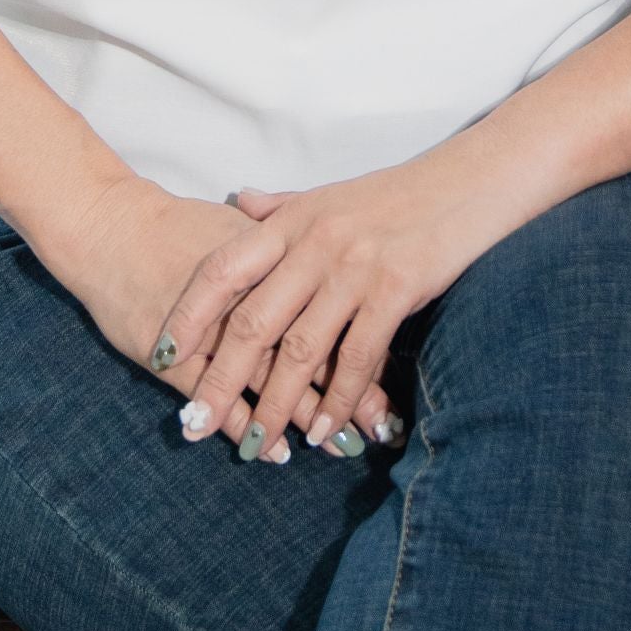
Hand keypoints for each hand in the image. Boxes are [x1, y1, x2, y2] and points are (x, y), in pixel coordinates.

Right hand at [55, 172, 394, 462]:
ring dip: (300, 414)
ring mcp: (211, 325)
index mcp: (271, 256)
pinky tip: (269, 453)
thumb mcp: (243, 233)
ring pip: (266, 375)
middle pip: (306, 344)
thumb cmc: (181, 232)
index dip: (360, 343)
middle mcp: (248, 292)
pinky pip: (218, 395)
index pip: (327, 306)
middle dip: (342, 388)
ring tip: (336, 446)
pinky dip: (244, 422)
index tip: (390, 376)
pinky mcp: (175, 353)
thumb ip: (287, 250)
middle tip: (376, 426)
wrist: (113, 229)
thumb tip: (336, 275)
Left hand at [165, 159, 493, 460]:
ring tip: (256, 447)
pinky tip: (324, 431)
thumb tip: (236, 202)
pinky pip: (356, 358)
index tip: (161, 357)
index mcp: (294, 219)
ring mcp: (356, 267)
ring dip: (276, 407)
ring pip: (301, 352)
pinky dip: (336, 402)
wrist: (469, 182)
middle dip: (220, 382)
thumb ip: (279, 207)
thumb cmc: (397, 194)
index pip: (223, 269)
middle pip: (253, 323)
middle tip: (194, 427)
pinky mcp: (395, 290)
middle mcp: (317, 242)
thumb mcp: (330, 194)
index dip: (188, 315)